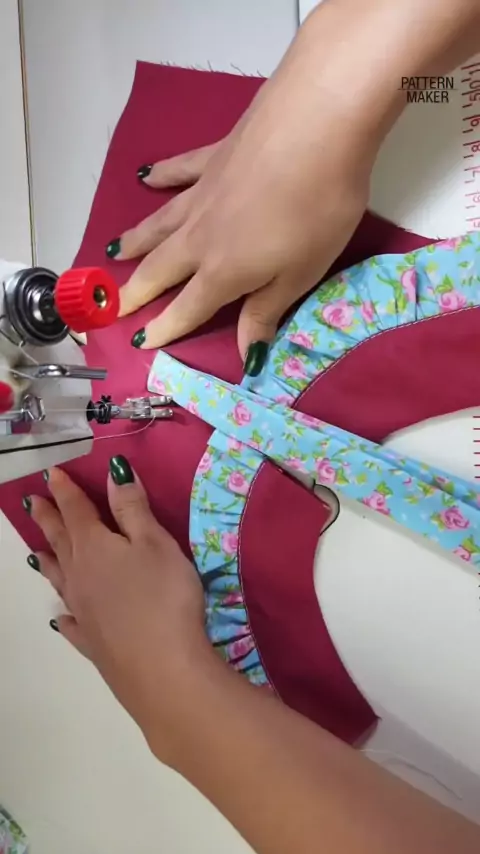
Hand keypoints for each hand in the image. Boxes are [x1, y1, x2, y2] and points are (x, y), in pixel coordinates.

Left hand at [26, 459, 206, 759]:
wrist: (162, 670)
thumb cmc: (164, 597)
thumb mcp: (155, 543)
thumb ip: (132, 508)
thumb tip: (112, 472)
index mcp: (94, 547)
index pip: (76, 511)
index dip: (66, 490)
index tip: (52, 474)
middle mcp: (80, 577)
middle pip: (60, 541)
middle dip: (49, 519)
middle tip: (33, 502)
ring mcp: (83, 612)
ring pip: (59, 580)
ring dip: (48, 562)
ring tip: (35, 553)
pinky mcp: (92, 643)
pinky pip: (71, 624)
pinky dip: (64, 616)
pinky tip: (62, 618)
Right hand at [109, 22, 378, 374]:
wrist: (317, 124)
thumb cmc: (317, 210)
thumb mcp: (300, 274)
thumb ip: (266, 312)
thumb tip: (246, 357)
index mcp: (223, 271)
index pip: (188, 308)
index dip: (166, 328)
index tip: (142, 342)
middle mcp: (201, 236)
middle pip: (162, 269)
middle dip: (138, 291)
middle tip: (115, 306)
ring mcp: (203, 192)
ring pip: (160, 224)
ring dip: (138, 241)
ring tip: (116, 252)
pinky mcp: (214, 156)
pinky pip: (179, 172)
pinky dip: (161, 178)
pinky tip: (145, 177)